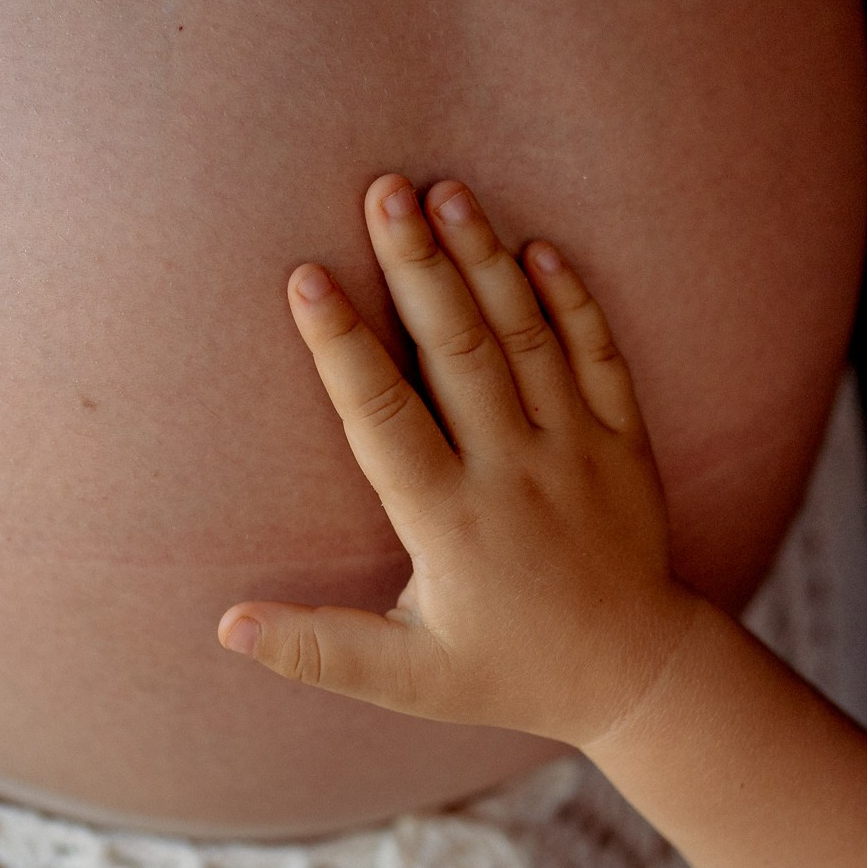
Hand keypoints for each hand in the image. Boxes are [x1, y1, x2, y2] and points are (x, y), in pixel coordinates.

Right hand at [216, 174, 712, 748]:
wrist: (638, 674)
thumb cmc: (511, 671)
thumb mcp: (410, 678)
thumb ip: (319, 650)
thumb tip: (227, 626)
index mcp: (451, 523)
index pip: (383, 417)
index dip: (343, 345)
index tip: (306, 277)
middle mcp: (515, 472)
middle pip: (457, 352)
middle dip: (417, 265)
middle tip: (382, 189)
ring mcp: (576, 449)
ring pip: (526, 338)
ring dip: (486, 260)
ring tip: (445, 191)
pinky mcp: (624, 441)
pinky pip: (599, 356)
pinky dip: (572, 300)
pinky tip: (538, 245)